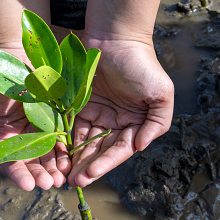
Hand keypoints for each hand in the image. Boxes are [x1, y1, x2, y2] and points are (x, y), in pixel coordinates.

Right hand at [0, 58, 70, 190]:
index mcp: (1, 135)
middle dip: (39, 175)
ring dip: (53, 169)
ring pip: (47, 154)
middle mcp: (21, 136)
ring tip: (60, 180)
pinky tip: (68, 163)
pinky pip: (60, 139)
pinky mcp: (54, 119)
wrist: (13, 52)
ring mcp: (39, 128)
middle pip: (31, 162)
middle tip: (49, 185)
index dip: (17, 174)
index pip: (9, 160)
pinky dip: (63, 152)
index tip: (26, 185)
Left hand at [67, 38, 173, 187]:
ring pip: (85, 143)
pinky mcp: (80, 106)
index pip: (119, 150)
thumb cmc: (141, 64)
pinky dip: (66, 141)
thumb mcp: (160, 93)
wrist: (115, 37)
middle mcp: (116, 124)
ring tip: (65, 174)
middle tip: (75, 182)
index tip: (91, 175)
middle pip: (100, 151)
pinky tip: (58, 154)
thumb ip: (157, 123)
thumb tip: (141, 147)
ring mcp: (97, 115)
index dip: (106, 163)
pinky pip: (72, 127)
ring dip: (76, 159)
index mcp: (135, 124)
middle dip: (88, 167)